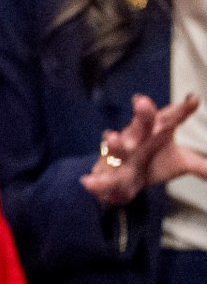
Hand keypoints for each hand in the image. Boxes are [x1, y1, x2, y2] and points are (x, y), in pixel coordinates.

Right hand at [85, 94, 206, 206]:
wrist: (116, 177)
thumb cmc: (150, 162)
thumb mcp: (179, 162)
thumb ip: (200, 163)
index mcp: (157, 131)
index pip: (172, 118)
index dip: (183, 110)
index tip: (194, 100)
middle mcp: (137, 139)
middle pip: (141, 124)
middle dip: (142, 114)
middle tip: (142, 101)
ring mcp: (121, 155)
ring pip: (118, 148)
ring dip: (114, 143)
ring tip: (112, 138)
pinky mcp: (109, 174)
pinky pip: (103, 179)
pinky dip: (95, 182)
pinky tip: (87, 183)